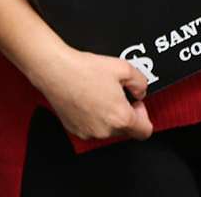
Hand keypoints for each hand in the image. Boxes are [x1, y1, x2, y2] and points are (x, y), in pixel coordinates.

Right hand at [32, 46, 153, 140]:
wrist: (56, 70)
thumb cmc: (84, 69)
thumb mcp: (124, 67)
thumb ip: (141, 82)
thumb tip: (140, 91)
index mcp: (120, 118)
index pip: (145, 131)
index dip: (144, 115)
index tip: (136, 104)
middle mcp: (104, 130)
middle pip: (126, 130)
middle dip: (125, 113)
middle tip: (117, 93)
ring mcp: (88, 132)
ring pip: (108, 129)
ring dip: (109, 116)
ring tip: (100, 94)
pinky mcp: (75, 130)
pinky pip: (92, 128)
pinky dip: (94, 117)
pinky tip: (88, 99)